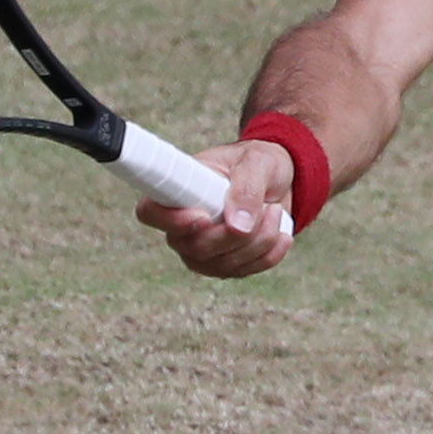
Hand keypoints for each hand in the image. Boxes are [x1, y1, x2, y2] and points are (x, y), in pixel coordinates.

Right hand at [135, 139, 296, 277]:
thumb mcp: (257, 162)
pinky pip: (245, 271)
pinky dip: (270, 253)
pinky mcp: (225, 265)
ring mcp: (201, 250)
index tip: (204, 216)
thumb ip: (246, 188)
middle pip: (194, 249)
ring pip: (222, 264)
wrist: (279, 182)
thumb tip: (237, 226)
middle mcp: (182, 226)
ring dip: (259, 240)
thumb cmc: (258, 163)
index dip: (171, 220)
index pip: (150, 213)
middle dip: (236, 234)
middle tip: (266, 207)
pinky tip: (282, 233)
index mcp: (177, 191)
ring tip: (274, 210)